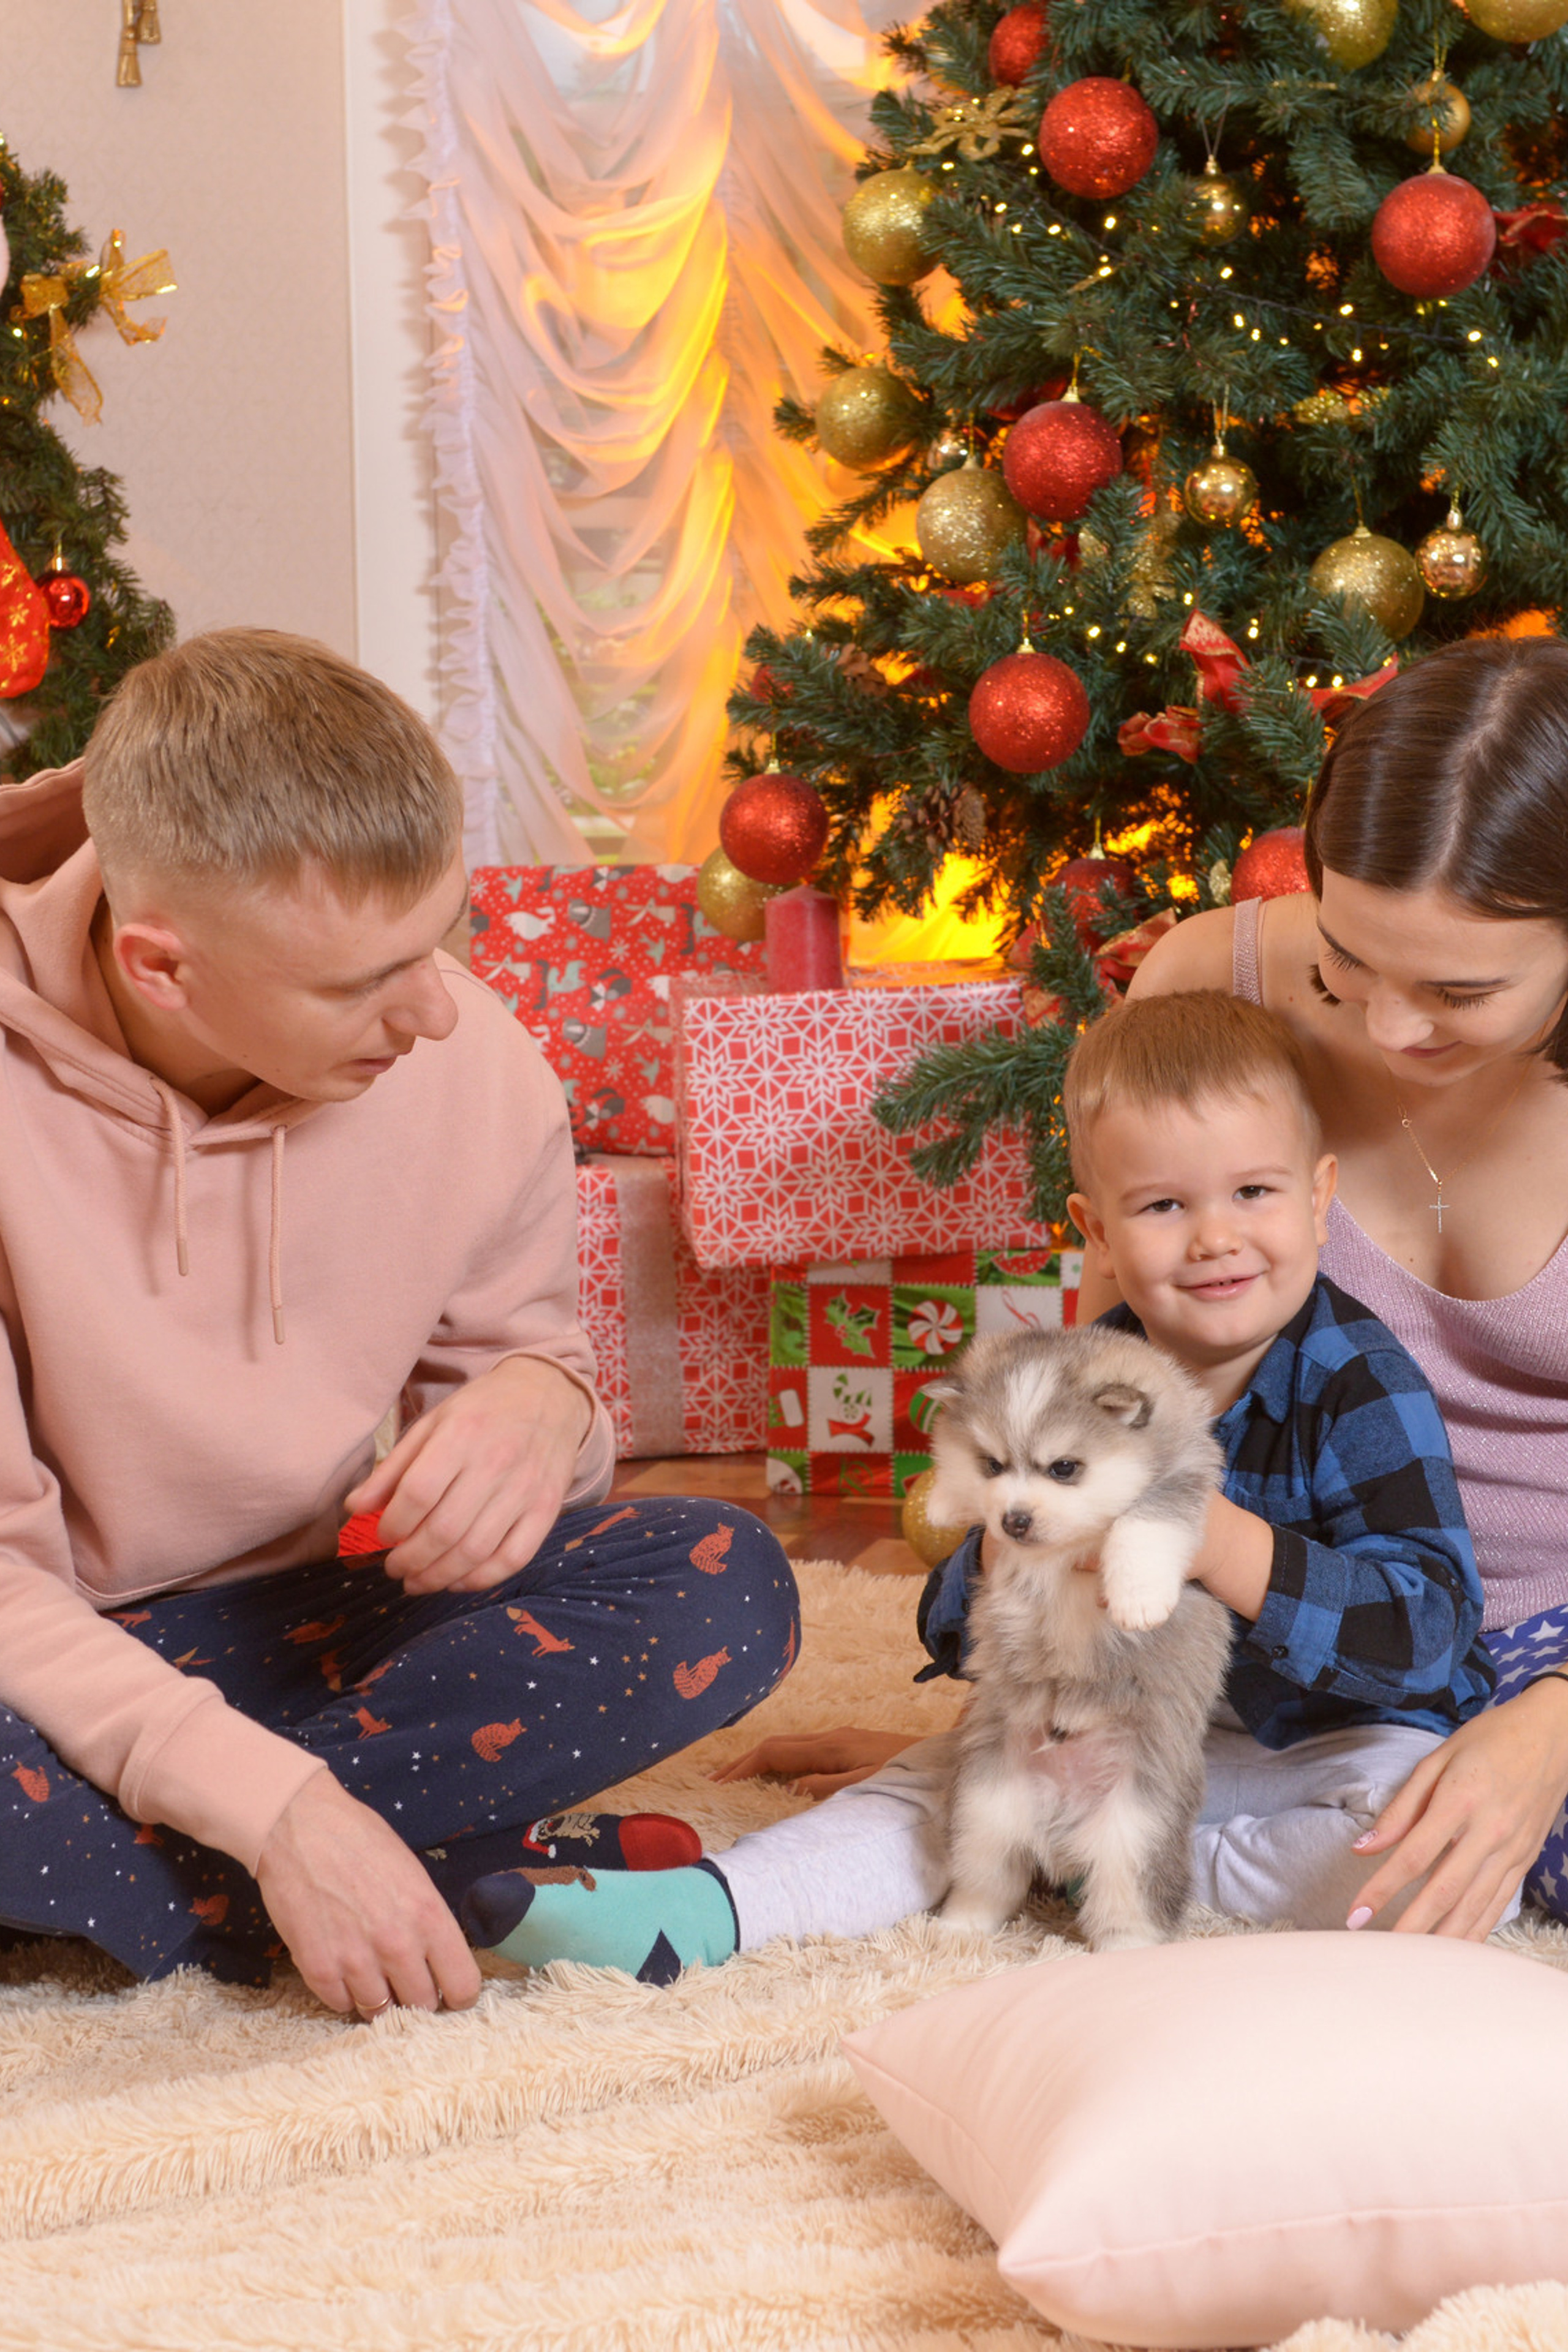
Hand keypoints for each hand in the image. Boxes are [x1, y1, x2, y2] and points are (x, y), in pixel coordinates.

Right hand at [256, 1771, 481, 2016]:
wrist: (299, 1826)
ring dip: (379, 1996)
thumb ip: (427, 1921)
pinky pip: (342, 2005)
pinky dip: (344, 1992)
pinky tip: (342, 1964)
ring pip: (381, 2011)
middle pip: (422, 2005)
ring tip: (370, 1968)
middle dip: (417, 1995)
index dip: (458, 1992)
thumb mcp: (412, 1873)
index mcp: (428, 1916)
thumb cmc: (359, 1840)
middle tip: (404, 1977)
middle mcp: (398, 1945)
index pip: (463, 1987)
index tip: (449, 1988)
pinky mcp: (318, 1969)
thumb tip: (436, 1959)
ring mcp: (356, 1961)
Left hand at [346, 1356, 591, 1594]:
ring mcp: (526, 1489)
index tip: (383, 1535)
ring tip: (416, 1581)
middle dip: (410, 1560)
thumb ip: (393, 1467)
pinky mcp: (548, 1509)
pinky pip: (514, 1558)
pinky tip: (457, 1581)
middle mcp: (496, 1463)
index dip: (392, 1524)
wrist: (549, 1394)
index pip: (418, 1493)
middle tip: (395, 1567)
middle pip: (444, 1530)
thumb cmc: (482, 1410)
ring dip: (439, 1576)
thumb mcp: (432, 1423)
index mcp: (461, 1434)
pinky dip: (481, 1579)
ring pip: (476, 1551)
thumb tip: (354, 1507)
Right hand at [713, 1724, 921, 1800]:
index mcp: (833, 1746)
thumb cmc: (913, 1774)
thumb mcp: (872, 1784)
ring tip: (735, 1779)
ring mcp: (842, 1741)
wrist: (948, 1760)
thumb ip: (832, 1786)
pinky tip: (777, 1776)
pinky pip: (803, 1752)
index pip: (775, 1752)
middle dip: (742, 1761)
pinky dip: (780, 1762)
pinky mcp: (851, 1748)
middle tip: (713, 1781)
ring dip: (759, 1760)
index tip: (717, 1784)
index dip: (743, 1767)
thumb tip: (792, 1789)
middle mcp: (833, 1738)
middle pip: (776, 1745)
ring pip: (789, 1746)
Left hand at [1349, 1680, 1567, 1939]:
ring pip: (1473, 1907)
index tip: (1355, 1915)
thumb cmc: (1489, 1741)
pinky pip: (1497, 1904)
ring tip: (1410, 1965)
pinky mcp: (1525, 1861)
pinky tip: (1454, 1949)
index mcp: (1461, 1800)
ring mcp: (1512, 1851)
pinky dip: (1475, 1930)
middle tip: (1377, 1954)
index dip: (1381, 1889)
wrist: (1553, 1736)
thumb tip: (1364, 1847)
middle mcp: (1489, 1832)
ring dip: (1442, 1941)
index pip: (1413, 1855)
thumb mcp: (1437, 1760)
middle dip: (1409, 1927)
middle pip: (1444, 1892)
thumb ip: (1401, 1807)